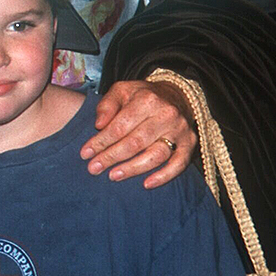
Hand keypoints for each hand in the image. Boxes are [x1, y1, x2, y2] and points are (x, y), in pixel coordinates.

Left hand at [80, 79, 194, 186]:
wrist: (176, 94)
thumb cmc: (142, 96)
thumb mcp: (122, 90)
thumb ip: (107, 105)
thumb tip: (99, 125)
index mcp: (147, 100)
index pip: (120, 126)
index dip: (101, 142)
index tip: (85, 154)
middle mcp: (166, 115)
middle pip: (135, 142)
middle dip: (111, 157)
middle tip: (94, 168)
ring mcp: (180, 130)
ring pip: (156, 155)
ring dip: (133, 169)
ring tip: (113, 176)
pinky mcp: (190, 143)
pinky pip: (179, 164)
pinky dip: (164, 176)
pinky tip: (147, 184)